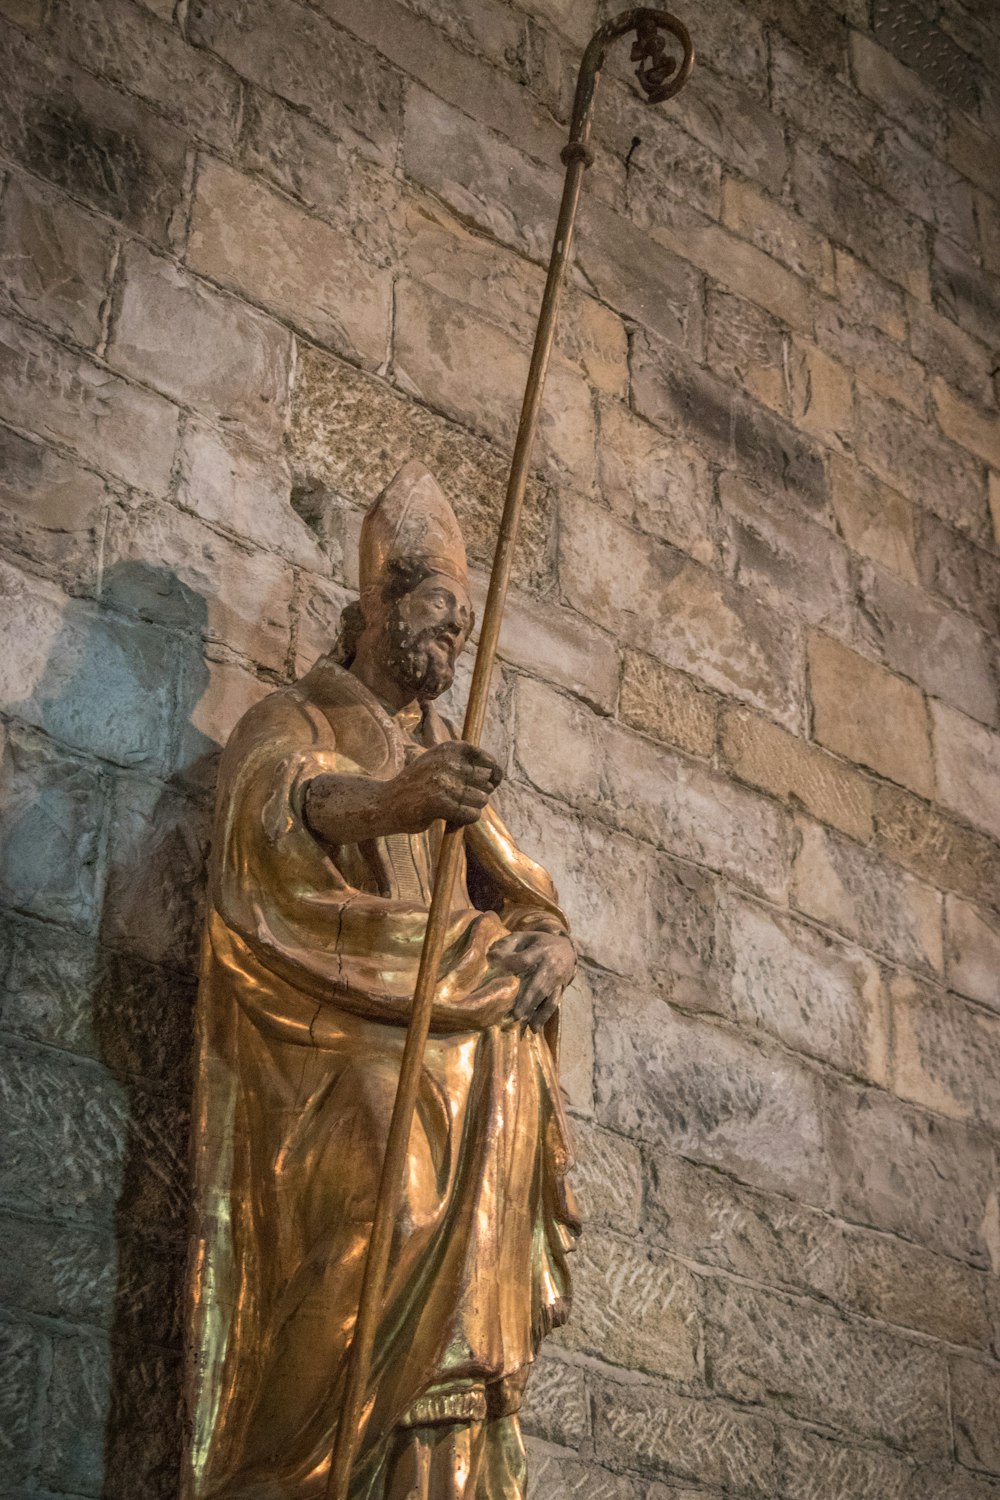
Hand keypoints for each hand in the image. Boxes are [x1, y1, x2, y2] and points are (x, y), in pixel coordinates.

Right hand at [385, 741, 503, 833]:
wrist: (385, 803)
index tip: (493, 783)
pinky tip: (451, 821)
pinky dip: (465, 820)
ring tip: (452, 811)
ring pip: (481, 799)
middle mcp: (448, 761)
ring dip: (471, 809)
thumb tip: (496, 776)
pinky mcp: (440, 802)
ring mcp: (444, 781)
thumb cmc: (417, 786)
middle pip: (486, 782)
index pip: (487, 760)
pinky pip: (471, 814)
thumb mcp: (437, 763)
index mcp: (448, 748)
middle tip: (460, 802)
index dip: (494, 773)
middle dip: (478, 795)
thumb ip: (463, 765)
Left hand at [488, 931, 576, 1030]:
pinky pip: (553, 1003)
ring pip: (547, 996)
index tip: (496, 968)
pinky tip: (534, 1027)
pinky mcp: (561, 988)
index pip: (524, 960)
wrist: (567, 948)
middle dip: (526, 999)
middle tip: (514, 1014)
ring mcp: (558, 978)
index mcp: (540, 950)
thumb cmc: (539, 943)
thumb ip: (508, 944)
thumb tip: (492, 957)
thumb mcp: (524, 937)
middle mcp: (551, 965)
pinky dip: (544, 1016)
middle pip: (538, 984)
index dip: (511, 964)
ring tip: (521, 1021)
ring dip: (534, 1010)